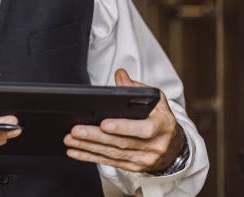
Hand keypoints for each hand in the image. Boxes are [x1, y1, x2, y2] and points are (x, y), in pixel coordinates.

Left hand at [64, 69, 185, 172]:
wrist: (173, 146)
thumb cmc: (161, 119)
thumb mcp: (156, 100)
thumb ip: (137, 88)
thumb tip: (120, 76)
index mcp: (162, 126)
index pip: (143, 129)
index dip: (122, 127)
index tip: (104, 123)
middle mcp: (153, 146)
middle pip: (121, 143)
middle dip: (95, 136)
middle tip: (76, 130)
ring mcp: (143, 159)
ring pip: (112, 153)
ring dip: (88, 147)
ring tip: (71, 139)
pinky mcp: (133, 167)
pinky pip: (109, 162)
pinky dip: (90, 157)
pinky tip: (76, 152)